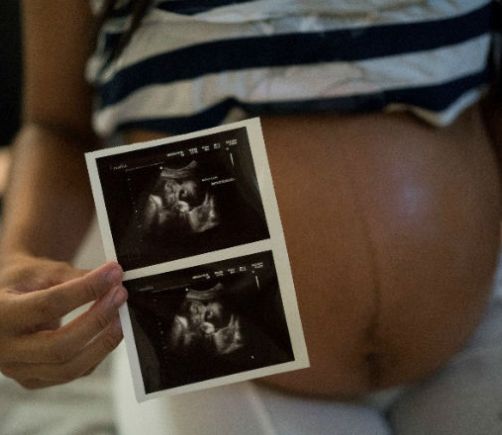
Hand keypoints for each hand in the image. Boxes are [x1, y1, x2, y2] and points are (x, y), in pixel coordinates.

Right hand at [0, 255, 126, 388]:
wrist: (5, 300)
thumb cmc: (23, 282)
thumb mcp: (42, 271)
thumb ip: (75, 276)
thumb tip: (113, 279)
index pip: (48, 305)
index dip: (86, 290)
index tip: (112, 274)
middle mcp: (4, 349)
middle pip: (58, 346)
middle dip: (97, 320)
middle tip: (120, 294)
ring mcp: (18, 370)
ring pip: (68, 368)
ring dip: (103, 342)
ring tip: (121, 317)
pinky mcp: (34, 380)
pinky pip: (73, 373)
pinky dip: (97, 353)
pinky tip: (109, 332)